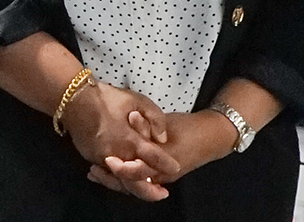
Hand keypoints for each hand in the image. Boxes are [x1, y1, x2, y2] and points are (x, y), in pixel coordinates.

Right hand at [60, 83, 178, 197]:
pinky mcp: (91, 157)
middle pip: (136, 180)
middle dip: (150, 191)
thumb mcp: (137, 100)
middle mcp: (117, 154)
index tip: (175, 168)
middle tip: (163, 193)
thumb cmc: (106, 98)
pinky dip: (119, 179)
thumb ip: (155, 118)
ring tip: (148, 188)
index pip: (154, 159)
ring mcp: (102, 158)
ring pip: (121, 181)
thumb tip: (162, 138)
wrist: (72, 98)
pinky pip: (108, 174)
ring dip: (135, 187)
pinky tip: (127, 178)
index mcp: (130, 139)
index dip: (167, 165)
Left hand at [90, 107, 236, 198]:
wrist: (211, 136)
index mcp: (163, 163)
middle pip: (132, 185)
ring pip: (133, 186)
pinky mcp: (158, 175)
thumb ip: (147, 124)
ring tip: (93, 172)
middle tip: (93, 170)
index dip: (123, 169)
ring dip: (113, 180)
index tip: (108, 159)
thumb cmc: (187, 128)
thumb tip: (131, 117)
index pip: (139, 172)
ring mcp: (160, 177)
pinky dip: (121, 178)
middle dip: (111, 180)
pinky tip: (106, 170)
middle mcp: (161, 175)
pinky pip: (137, 181)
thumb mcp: (166, 124)